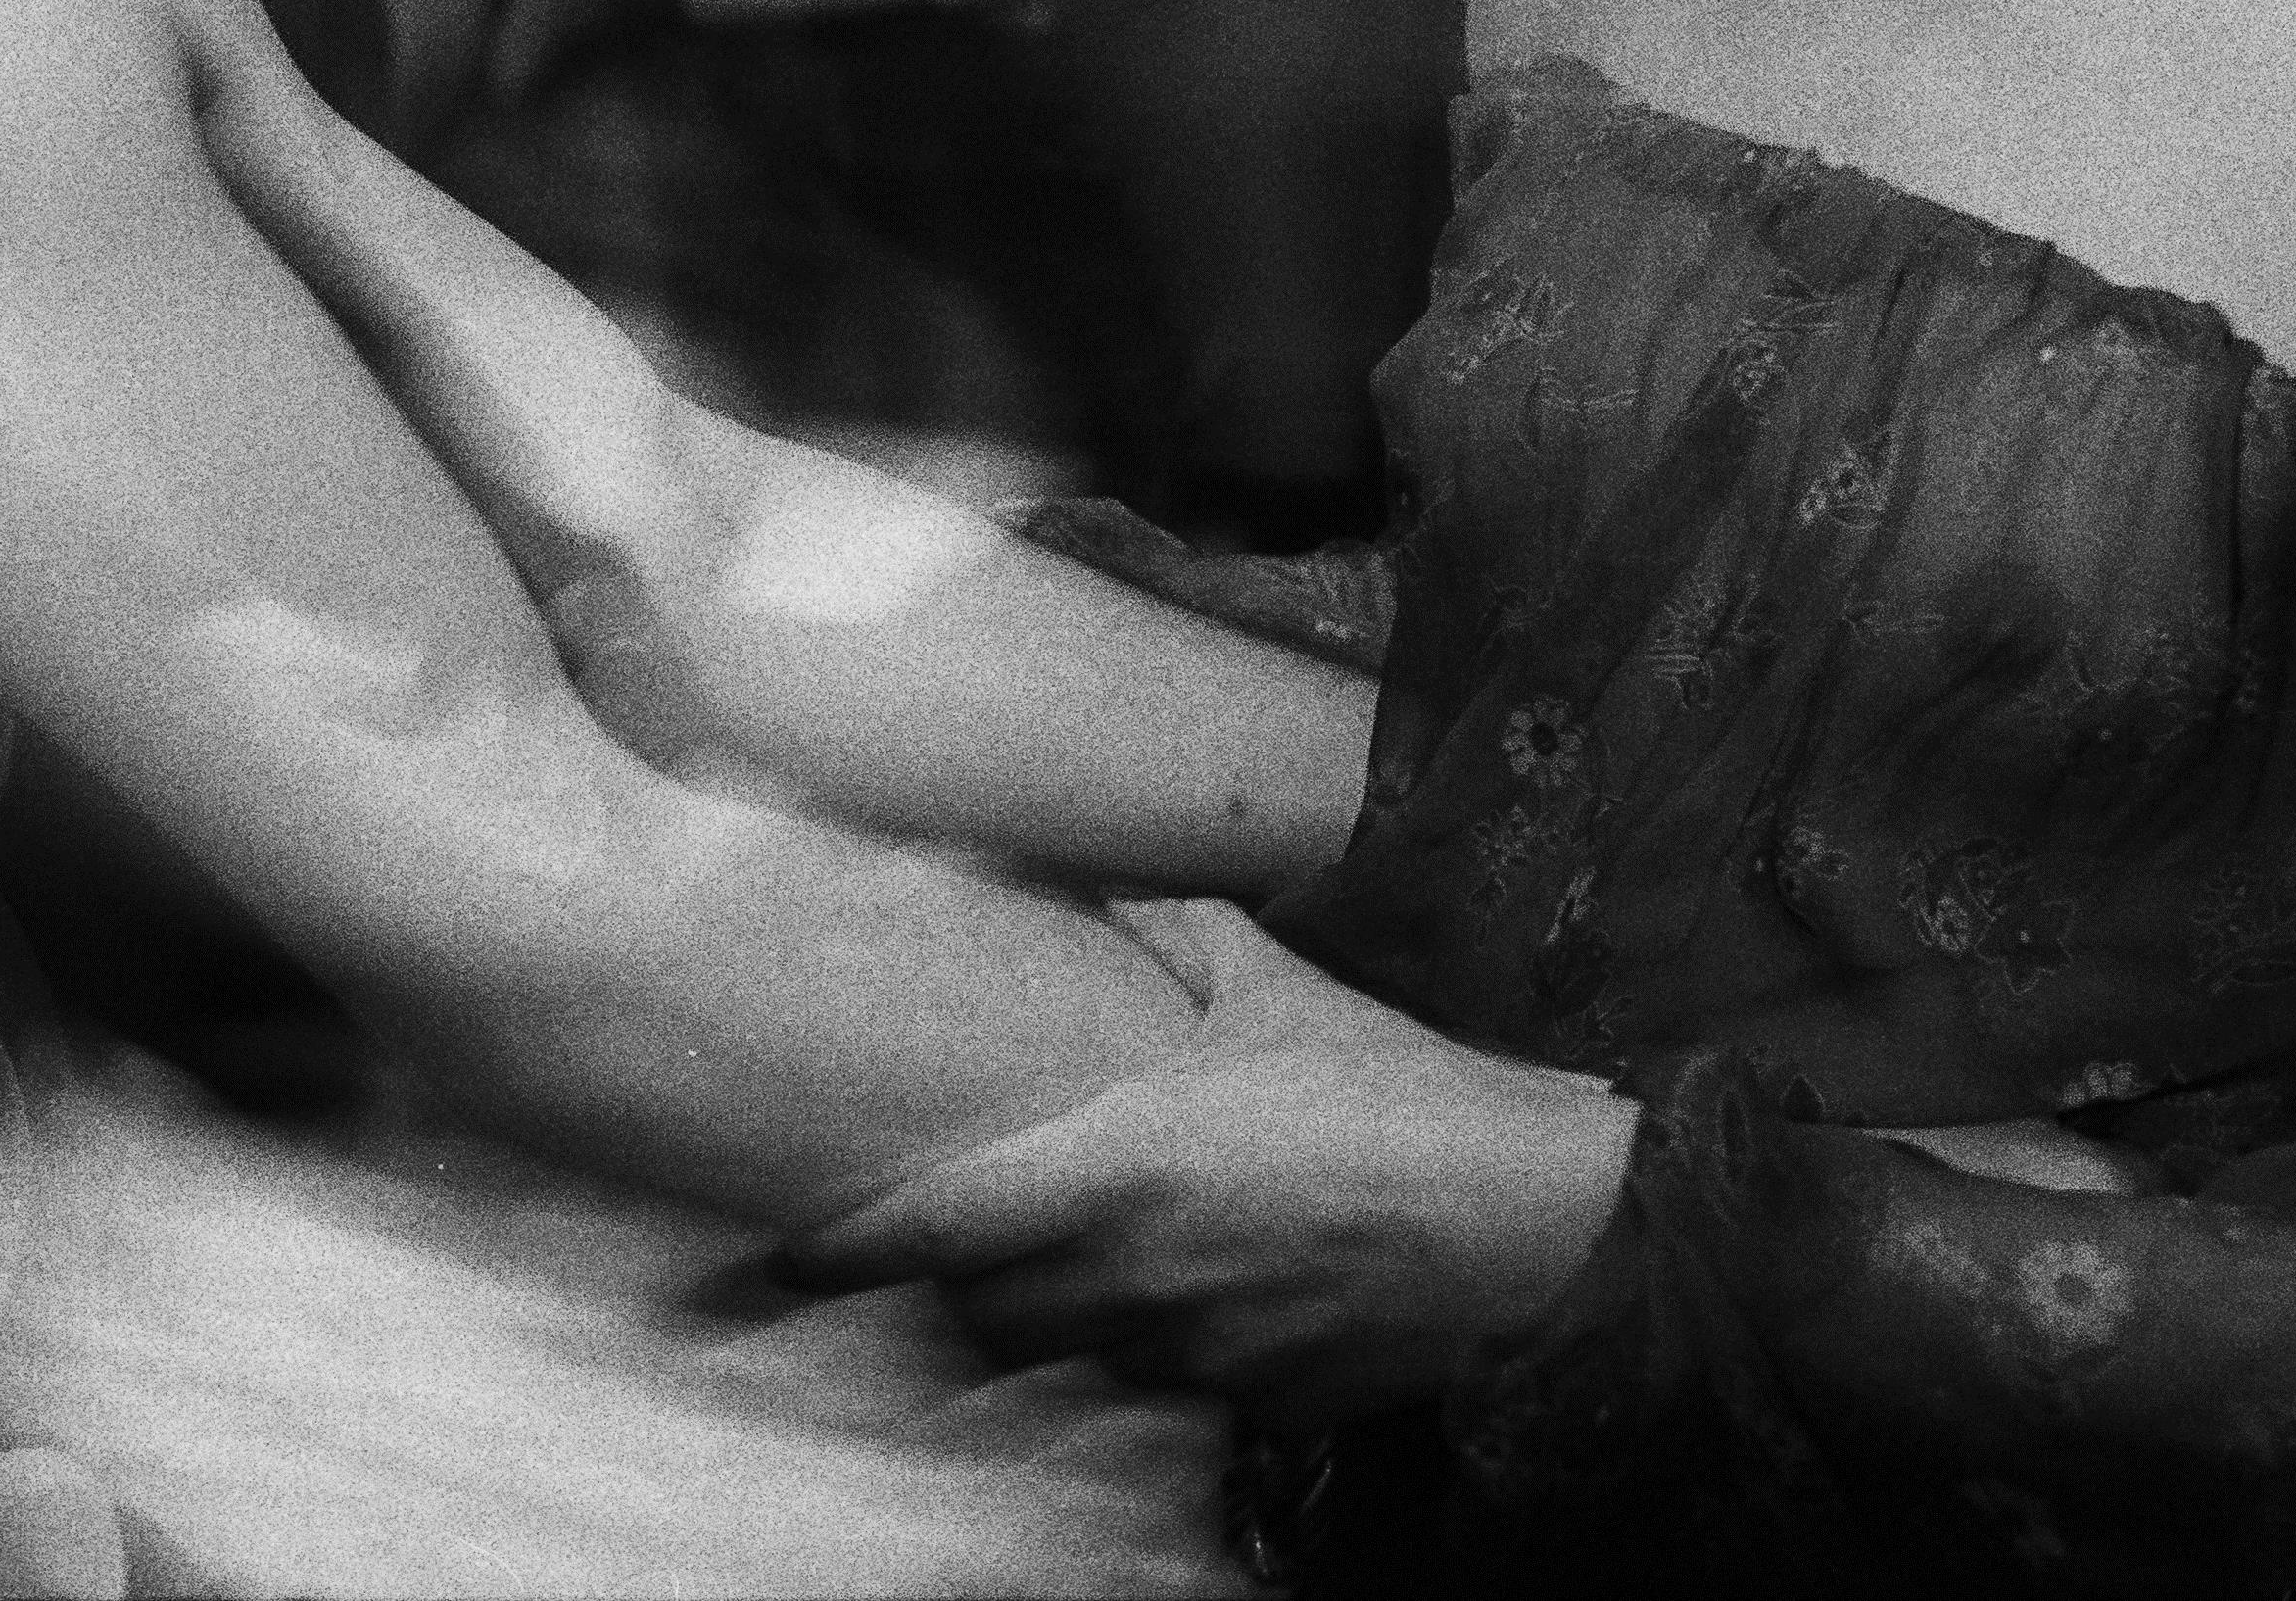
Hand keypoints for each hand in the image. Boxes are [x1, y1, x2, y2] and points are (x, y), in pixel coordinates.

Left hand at [785, 898, 1633, 1428]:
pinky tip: (1209, 1308)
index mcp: (1111, 1166)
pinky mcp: (1251, 1405)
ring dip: (1058, 1330)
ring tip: (1087, 1276)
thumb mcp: (1278, 993)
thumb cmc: (1396, 1091)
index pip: (927, 1229)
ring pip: (1067, 1368)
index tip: (766, 1268)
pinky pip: (1168, 1394)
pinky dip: (1162, 1360)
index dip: (833, 1255)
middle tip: (954, 1259)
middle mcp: (1127, 1275)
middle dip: (955, 1298)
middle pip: (979, 1322)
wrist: (1529, 1221)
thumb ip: (1180, 937)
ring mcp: (1187, 1356)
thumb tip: (1119, 892)